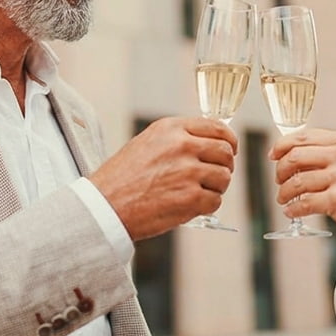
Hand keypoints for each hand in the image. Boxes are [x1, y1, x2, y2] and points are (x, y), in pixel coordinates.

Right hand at [90, 117, 237, 240]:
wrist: (104, 206)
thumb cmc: (123, 177)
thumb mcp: (148, 142)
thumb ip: (178, 138)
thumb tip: (211, 142)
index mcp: (171, 128)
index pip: (218, 128)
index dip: (229, 141)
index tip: (230, 150)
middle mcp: (182, 146)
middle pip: (225, 153)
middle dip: (224, 166)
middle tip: (214, 177)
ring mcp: (188, 172)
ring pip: (224, 178)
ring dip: (215, 188)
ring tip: (196, 193)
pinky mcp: (190, 198)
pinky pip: (215, 201)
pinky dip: (206, 206)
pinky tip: (188, 206)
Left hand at [271, 129, 335, 247]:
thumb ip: (331, 154)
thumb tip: (293, 155)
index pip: (304, 136)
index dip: (282, 145)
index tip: (272, 155)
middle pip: (295, 156)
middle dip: (280, 170)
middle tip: (278, 181)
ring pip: (296, 181)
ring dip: (283, 192)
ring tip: (283, 199)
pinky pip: (303, 203)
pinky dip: (292, 208)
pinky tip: (291, 211)